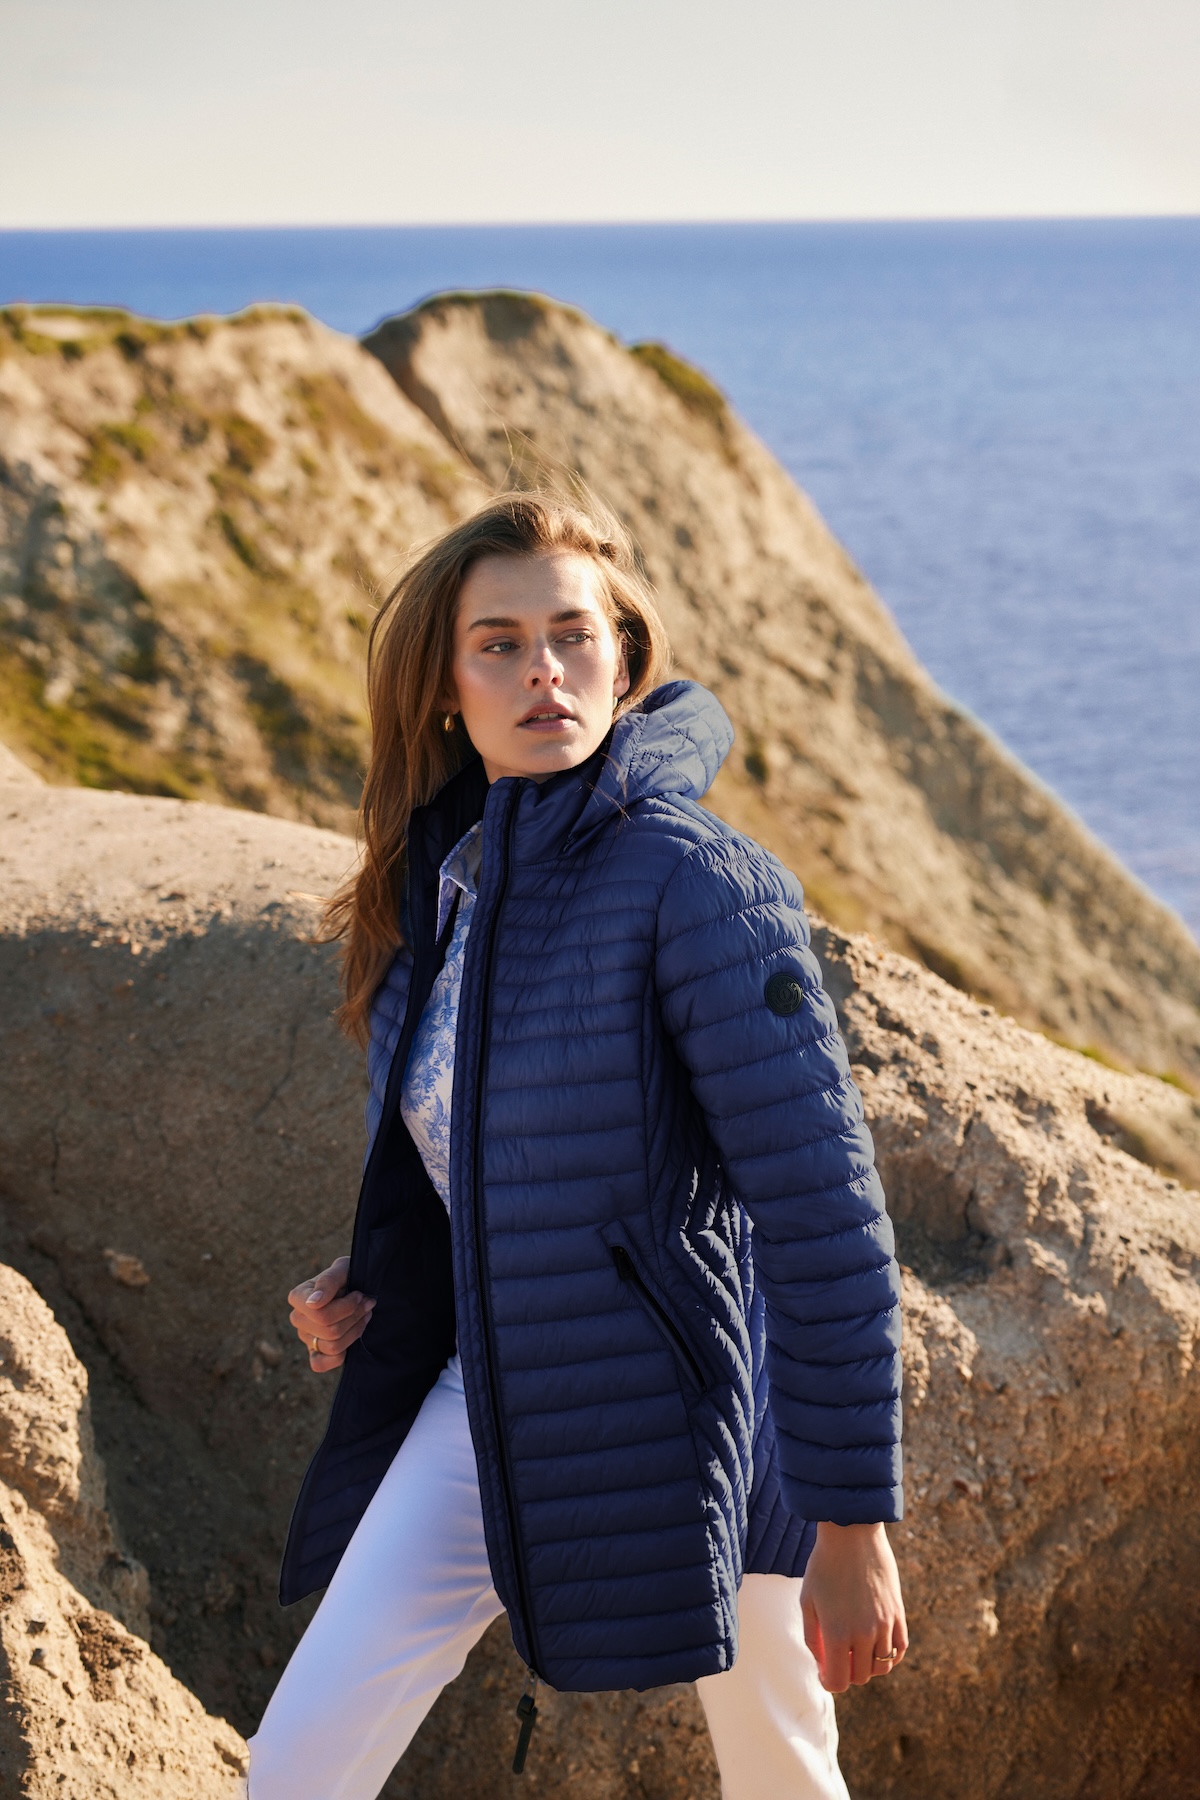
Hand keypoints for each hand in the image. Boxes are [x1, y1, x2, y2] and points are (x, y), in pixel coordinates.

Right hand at [287, 1256, 375, 1373]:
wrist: (357, 1287)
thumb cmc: (348, 1276)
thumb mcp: (342, 1269)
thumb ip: (328, 1281)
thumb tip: (313, 1303)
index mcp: (298, 1297)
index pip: (320, 1313)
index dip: (346, 1307)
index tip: (359, 1294)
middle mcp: (297, 1318)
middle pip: (329, 1330)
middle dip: (354, 1317)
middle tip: (368, 1303)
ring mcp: (305, 1337)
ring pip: (332, 1346)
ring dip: (355, 1331)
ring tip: (365, 1314)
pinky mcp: (314, 1352)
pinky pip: (320, 1365)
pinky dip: (340, 1356)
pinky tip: (352, 1336)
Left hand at [801, 1521, 908, 1692]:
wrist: (851, 1534)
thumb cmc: (823, 1566)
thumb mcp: (807, 1601)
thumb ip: (813, 1638)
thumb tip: (822, 1665)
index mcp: (836, 1634)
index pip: (838, 1681)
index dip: (829, 1682)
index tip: (825, 1673)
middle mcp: (863, 1634)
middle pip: (860, 1676)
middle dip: (847, 1672)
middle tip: (838, 1655)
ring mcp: (884, 1625)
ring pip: (882, 1667)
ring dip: (868, 1665)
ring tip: (856, 1648)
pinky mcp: (898, 1614)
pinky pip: (900, 1649)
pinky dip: (890, 1655)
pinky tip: (877, 1644)